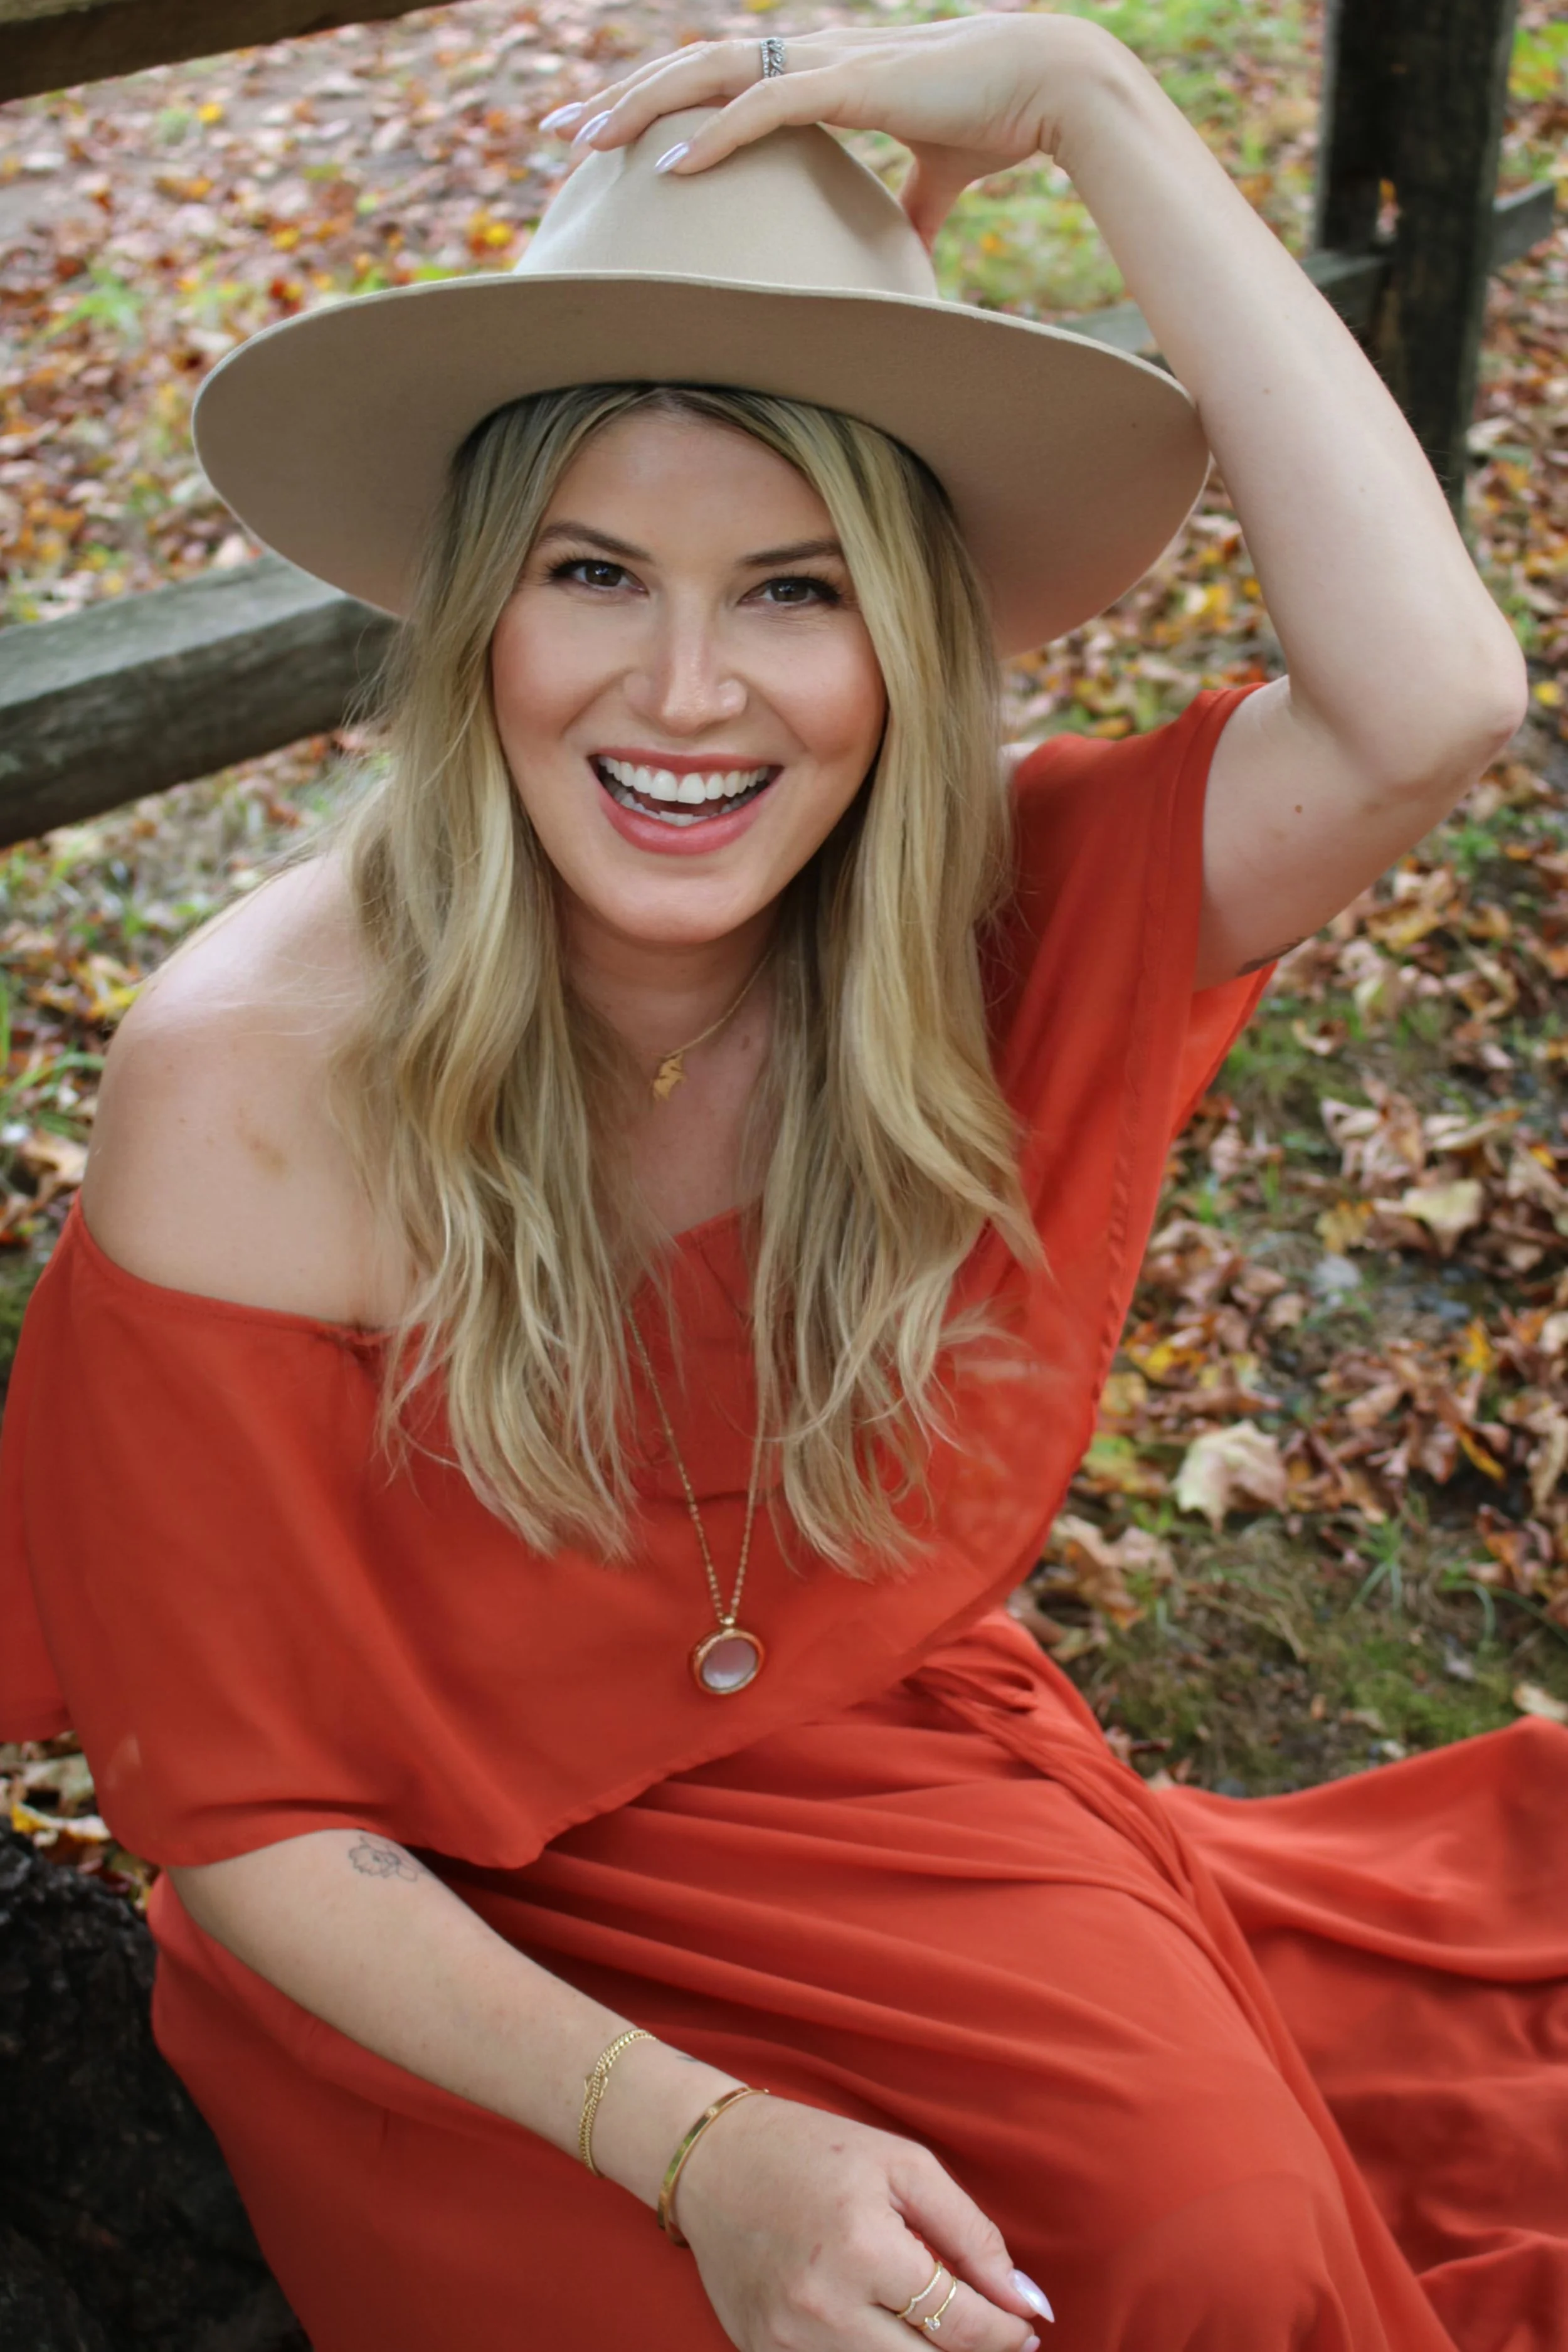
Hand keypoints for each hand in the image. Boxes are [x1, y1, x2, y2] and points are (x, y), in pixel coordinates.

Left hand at [542, 14, 1124, 247]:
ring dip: (645, 108)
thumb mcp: (933, 176)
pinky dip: (717, 135)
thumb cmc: (994, 119)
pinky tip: (674, 164)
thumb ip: (908, 207)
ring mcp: (827, 62)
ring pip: (710, 75)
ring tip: (589, 141)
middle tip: (556, 130)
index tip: (605, 133)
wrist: (1050, 86)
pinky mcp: (853, 82)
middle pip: (689, 68)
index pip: (715, 78)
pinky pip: (767, 107)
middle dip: (619, 97)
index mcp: (817, 71)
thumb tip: (903, 252)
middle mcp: (809, 55)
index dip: (657, 100)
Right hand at [670, 2089, 1049, 2350]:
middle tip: (991, 2336)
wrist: (714, 2161)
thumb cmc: (816, 2152)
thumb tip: (1027, 2302)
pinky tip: (887, 2332)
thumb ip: (972, 2235)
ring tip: (939, 2331)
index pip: (961, 2325)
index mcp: (863, 2248)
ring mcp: (788, 2343)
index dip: (1007, 2334)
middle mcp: (822, 2308)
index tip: (1027, 2328)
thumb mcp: (905, 2166)